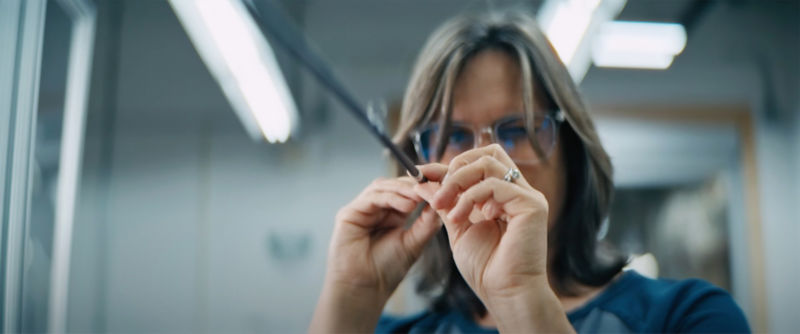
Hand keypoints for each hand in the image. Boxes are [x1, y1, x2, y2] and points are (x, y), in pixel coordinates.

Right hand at [326, 176, 441, 298]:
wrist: (364, 289)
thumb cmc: (387, 269)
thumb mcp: (414, 242)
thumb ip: (427, 221)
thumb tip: (441, 200)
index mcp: (391, 214)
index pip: (406, 191)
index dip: (422, 187)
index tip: (442, 187)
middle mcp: (375, 209)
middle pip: (393, 185)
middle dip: (413, 184)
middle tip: (431, 187)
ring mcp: (361, 210)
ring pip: (382, 187)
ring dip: (403, 189)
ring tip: (420, 197)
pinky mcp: (349, 213)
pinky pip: (371, 198)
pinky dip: (391, 197)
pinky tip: (407, 205)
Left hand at [416, 144, 549, 304]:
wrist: (504, 293)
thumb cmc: (485, 268)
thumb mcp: (457, 227)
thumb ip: (445, 202)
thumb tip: (422, 181)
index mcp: (503, 195)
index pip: (478, 164)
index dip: (448, 165)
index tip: (420, 174)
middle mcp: (518, 191)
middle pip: (488, 153)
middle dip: (456, 167)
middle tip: (438, 194)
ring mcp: (527, 196)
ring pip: (489, 164)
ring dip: (458, 183)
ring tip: (444, 208)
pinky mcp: (533, 205)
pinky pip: (497, 184)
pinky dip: (472, 197)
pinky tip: (462, 218)